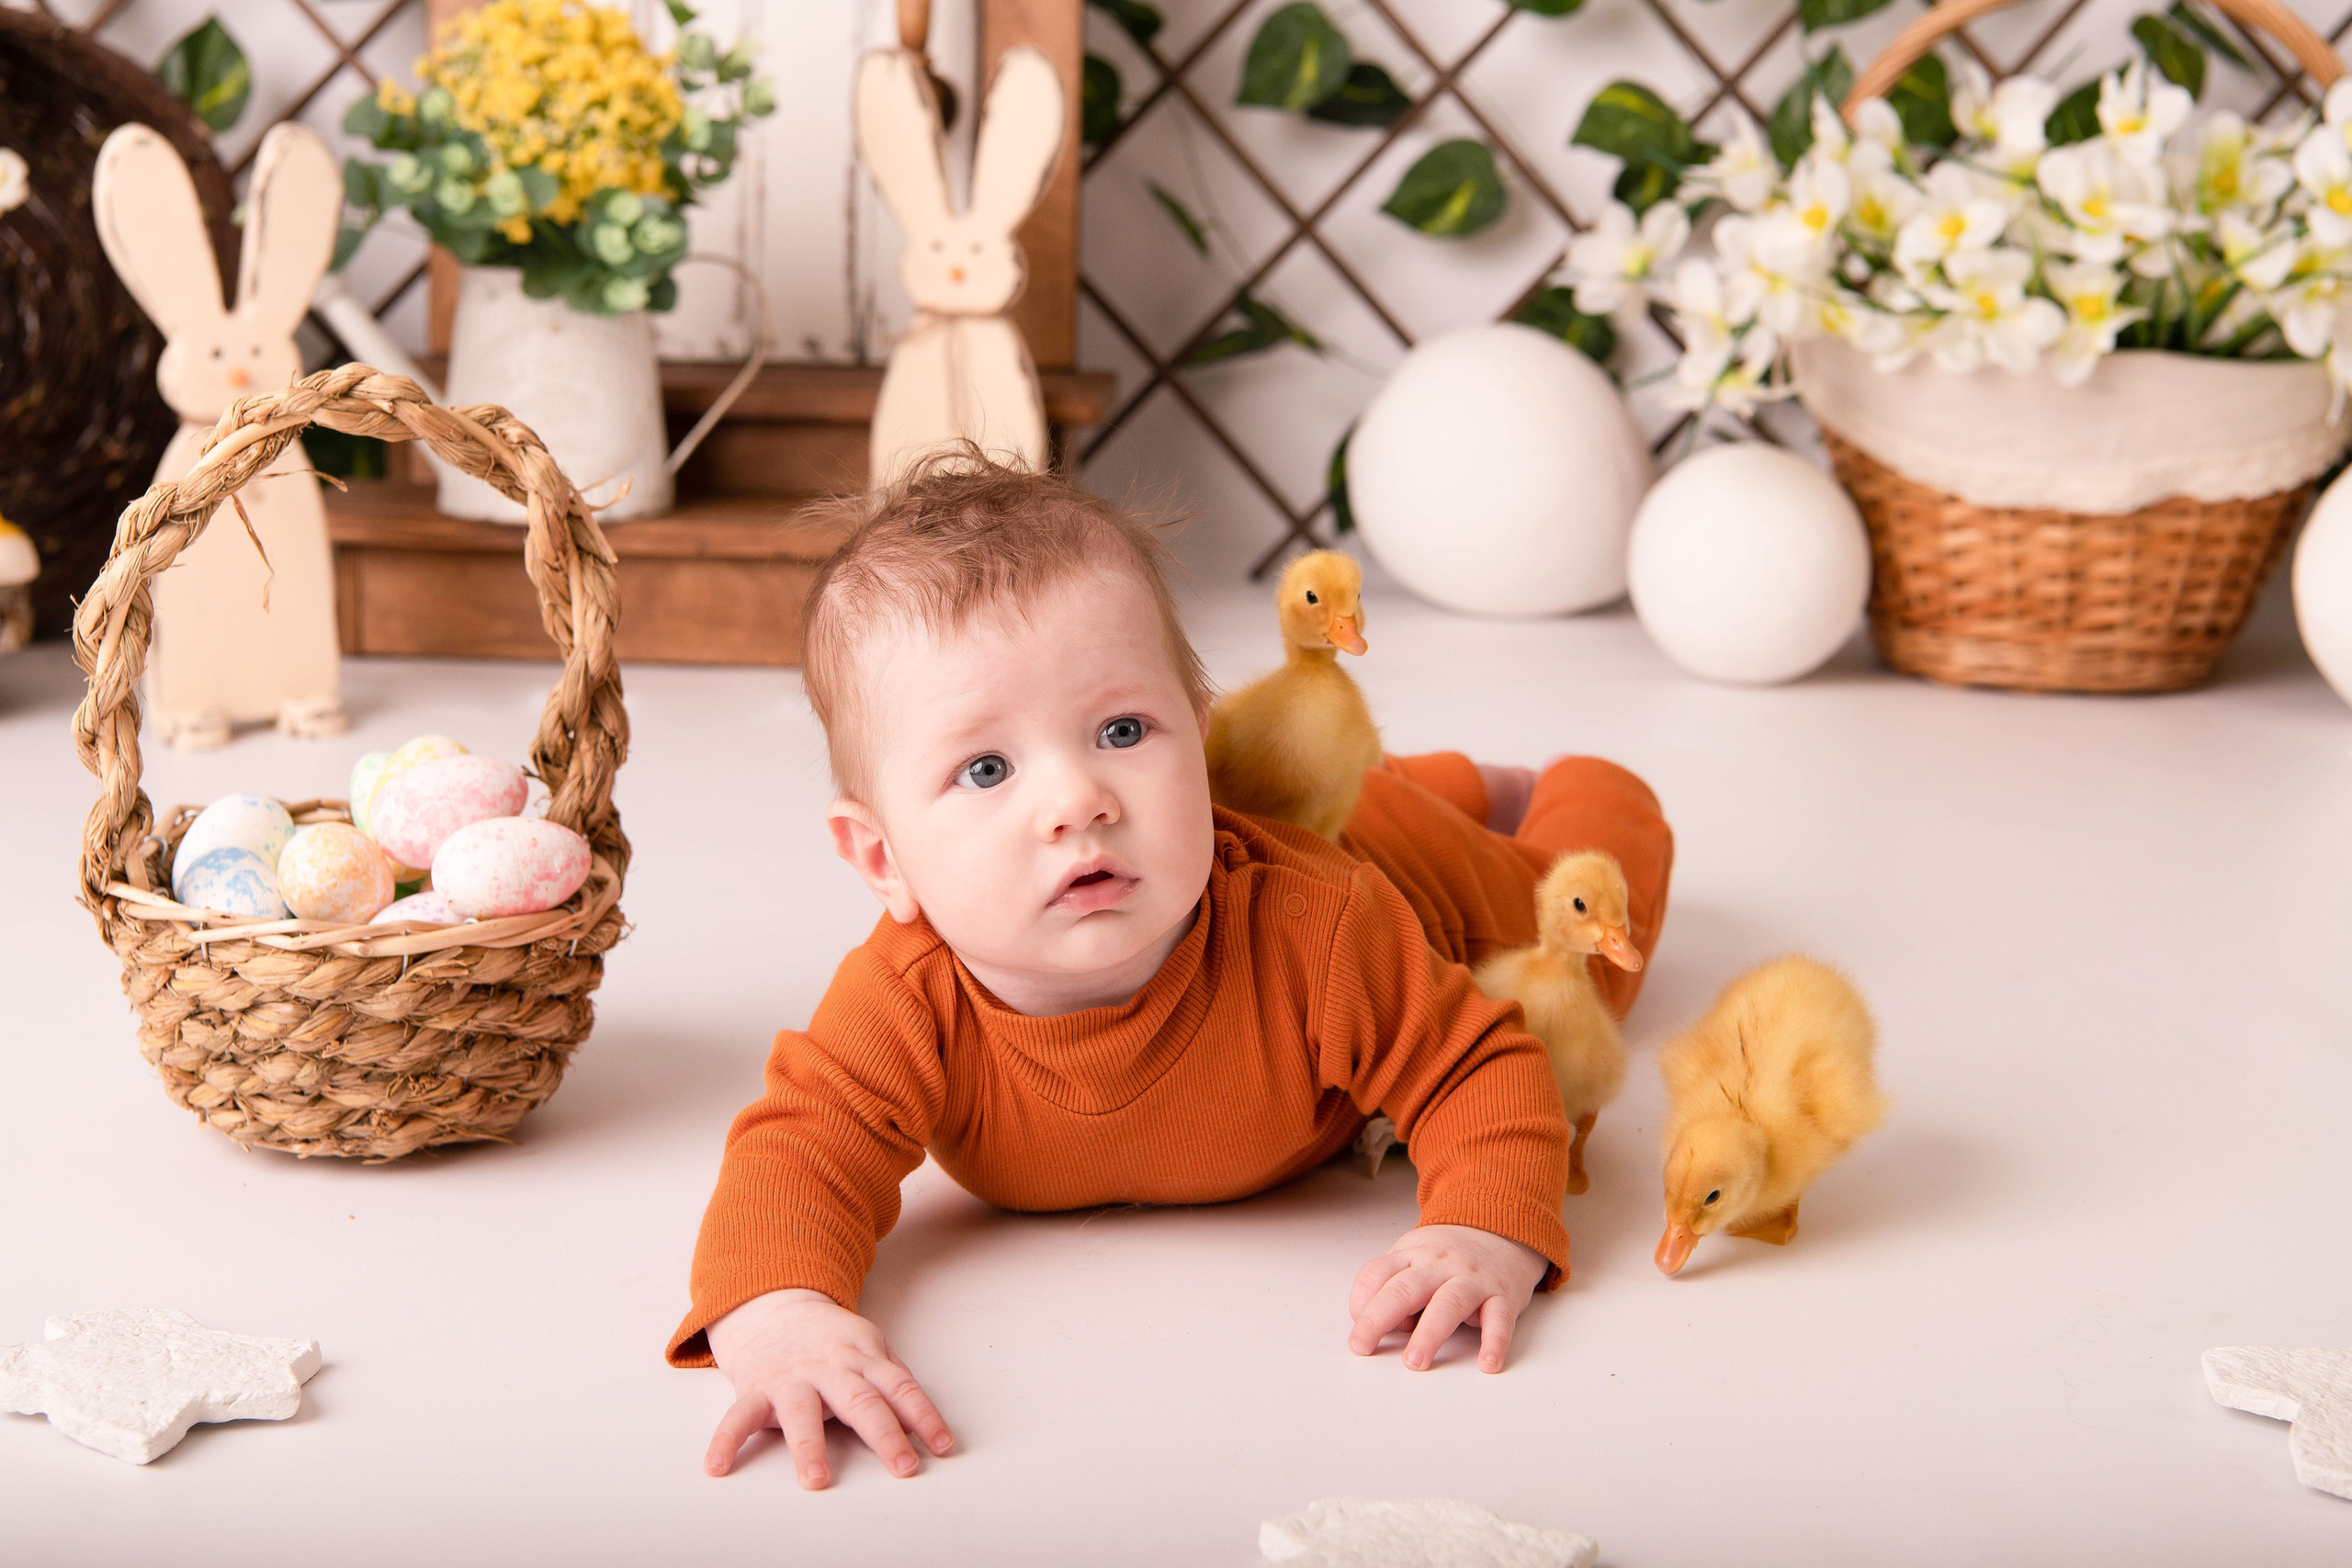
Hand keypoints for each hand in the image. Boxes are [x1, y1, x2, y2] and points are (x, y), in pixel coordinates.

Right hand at [703, 1288, 952, 1488]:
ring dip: (809, 1446)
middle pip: (861, 1402)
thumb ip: (892, 1380)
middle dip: (884, 1434)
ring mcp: (791, 1380)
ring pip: (801, 1413)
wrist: (773, 1305)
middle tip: (902, 1465)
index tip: (942, 1445)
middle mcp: (829, 1370)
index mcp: (862, 1359)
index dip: (923, 1415)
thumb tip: (921, 1421)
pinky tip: (718, 1465)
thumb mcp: (868, 1347)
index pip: (899, 1387)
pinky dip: (725, 1441)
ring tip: (816, 1478)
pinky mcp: (755, 1389)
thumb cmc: (828, 1339)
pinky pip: (738, 1416)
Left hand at [1346, 1224, 1547, 1372]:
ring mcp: (1472, 1278)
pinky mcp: (1503, 1294)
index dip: (1361, 1303)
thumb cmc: (1449, 1254)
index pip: (1376, 1274)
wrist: (1501, 1228)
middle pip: (1405, 1289)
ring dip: (1429, 1334)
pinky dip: (1494, 1341)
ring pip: (1448, 1303)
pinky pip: (1500, 1319)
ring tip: (1414, 1362)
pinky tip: (1487, 1364)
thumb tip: (1387, 1328)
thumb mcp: (1414, 1257)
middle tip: (1363, 1347)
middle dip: (1379, 1319)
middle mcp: (1439, 1265)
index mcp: (1411, 1255)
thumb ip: (1396, 1287)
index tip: (1357, 1334)